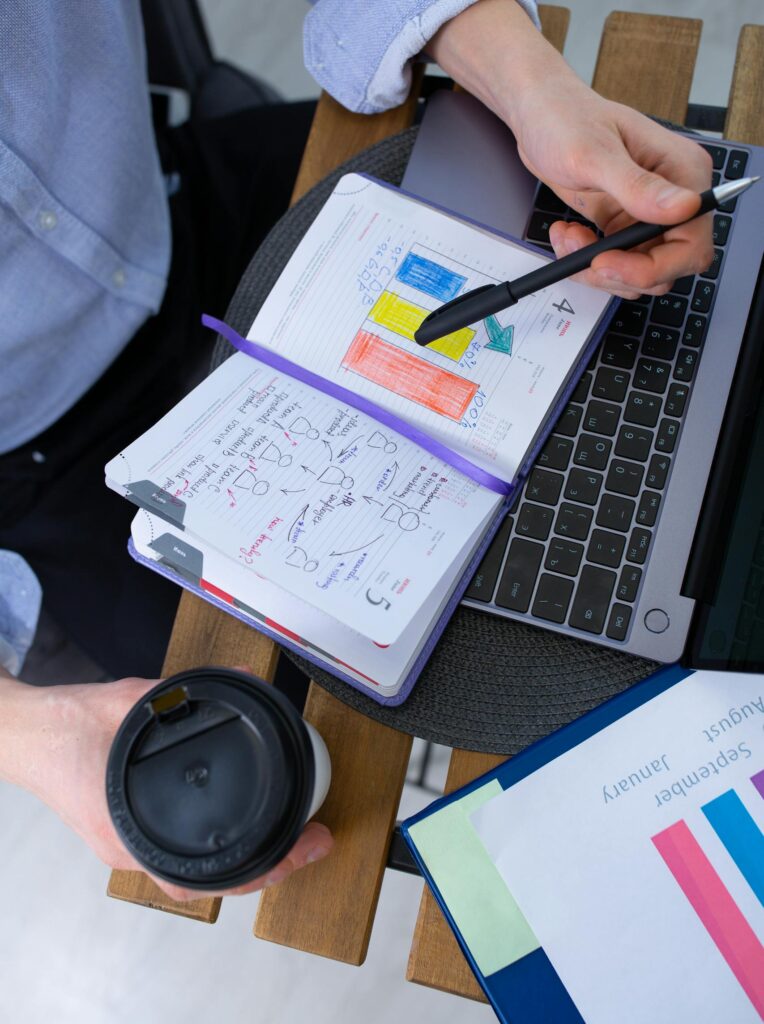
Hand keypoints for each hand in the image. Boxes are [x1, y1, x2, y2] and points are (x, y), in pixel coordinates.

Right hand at [0, 674, 332, 900]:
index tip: (303, 849)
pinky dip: (215, 853)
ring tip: (291, 845)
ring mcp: (126, 846)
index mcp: (127, 830)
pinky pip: (177, 857)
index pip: (201, 877)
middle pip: (208, 886)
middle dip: (268, 871)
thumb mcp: (133, 700)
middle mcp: (128, 849)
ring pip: (194, 878)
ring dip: (244, 868)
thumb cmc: (64, 726)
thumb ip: (189, 690)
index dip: (261, 871)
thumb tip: (243, 675)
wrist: (24, 733)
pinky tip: (241, 835)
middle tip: (313, 844)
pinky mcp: (125, 833)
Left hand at [429, 0, 713, 297]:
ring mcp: (649, 213)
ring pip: (639, 273)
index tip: (607, 263)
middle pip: (667, 267)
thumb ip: (638, 186)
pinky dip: (587, 262)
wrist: (538, 115)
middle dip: (622, 272)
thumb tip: (685, 208)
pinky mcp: (624, 224)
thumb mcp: (595, 154)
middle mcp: (673, 196)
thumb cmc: (565, 119)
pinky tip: (568, 236)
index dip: (653, 267)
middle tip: (584, 258)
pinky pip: (617, 264)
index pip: (691, 244)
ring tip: (568, 238)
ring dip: (598, 269)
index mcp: (683, 172)